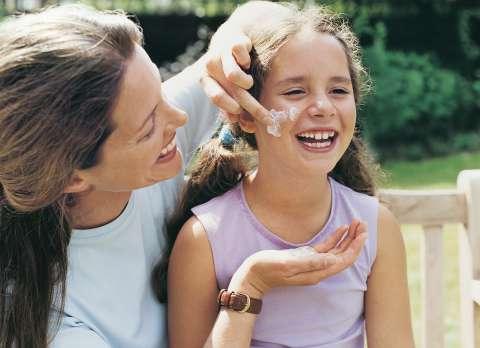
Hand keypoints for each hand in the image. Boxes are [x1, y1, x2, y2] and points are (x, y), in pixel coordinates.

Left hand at [201, 30, 271, 125]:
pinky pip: (241, 54)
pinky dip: (247, 61)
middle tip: (267, 118)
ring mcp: (220, 54)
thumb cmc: (227, 70)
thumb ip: (234, 108)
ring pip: (234, 75)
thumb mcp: (227, 88)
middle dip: (252, 107)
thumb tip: (247, 128)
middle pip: (232, 91)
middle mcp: (210, 67)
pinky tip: (247, 63)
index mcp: (206, 80)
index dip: (230, 108)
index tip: (242, 116)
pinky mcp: (232, 42)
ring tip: (249, 82)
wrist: (228, 39)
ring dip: (246, 82)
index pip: (216, 98)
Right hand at [229, 220, 366, 296]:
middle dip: (355, 240)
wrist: (253, 276)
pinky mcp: (306, 256)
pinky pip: (326, 247)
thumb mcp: (287, 265)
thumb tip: (332, 260)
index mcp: (317, 272)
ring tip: (357, 223)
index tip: (363, 233)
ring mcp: (313, 262)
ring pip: (337, 250)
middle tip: (363, 223)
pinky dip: (336, 237)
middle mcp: (318, 269)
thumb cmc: (267, 270)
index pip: (343, 260)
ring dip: (348, 237)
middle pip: (344, 254)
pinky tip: (342, 228)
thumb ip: (309, 263)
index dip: (355, 247)